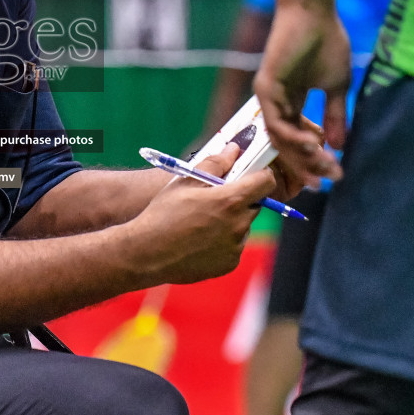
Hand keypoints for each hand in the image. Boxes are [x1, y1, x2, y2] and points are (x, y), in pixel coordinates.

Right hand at [126, 144, 278, 284]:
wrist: (147, 253)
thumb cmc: (163, 214)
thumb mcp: (185, 181)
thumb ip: (215, 164)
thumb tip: (234, 150)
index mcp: (230, 201)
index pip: (265, 182)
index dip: (260, 175)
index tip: (250, 174)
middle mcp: (238, 225)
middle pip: (254, 205)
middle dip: (240, 199)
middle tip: (215, 198)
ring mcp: (235, 247)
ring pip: (242, 226)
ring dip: (230, 221)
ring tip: (200, 222)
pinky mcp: (229, 264)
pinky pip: (233, 246)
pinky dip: (223, 241)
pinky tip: (199, 240)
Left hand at [254, 1, 349, 184]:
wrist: (314, 12)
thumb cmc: (326, 42)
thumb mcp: (336, 86)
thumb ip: (335, 116)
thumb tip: (340, 146)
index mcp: (291, 103)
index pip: (299, 140)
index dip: (315, 159)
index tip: (335, 174)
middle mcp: (276, 103)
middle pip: (287, 145)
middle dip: (308, 165)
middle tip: (327, 181)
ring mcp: (268, 96)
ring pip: (280, 138)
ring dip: (302, 155)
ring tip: (323, 166)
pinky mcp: (266, 87)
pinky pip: (276, 121)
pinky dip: (293, 136)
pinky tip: (312, 146)